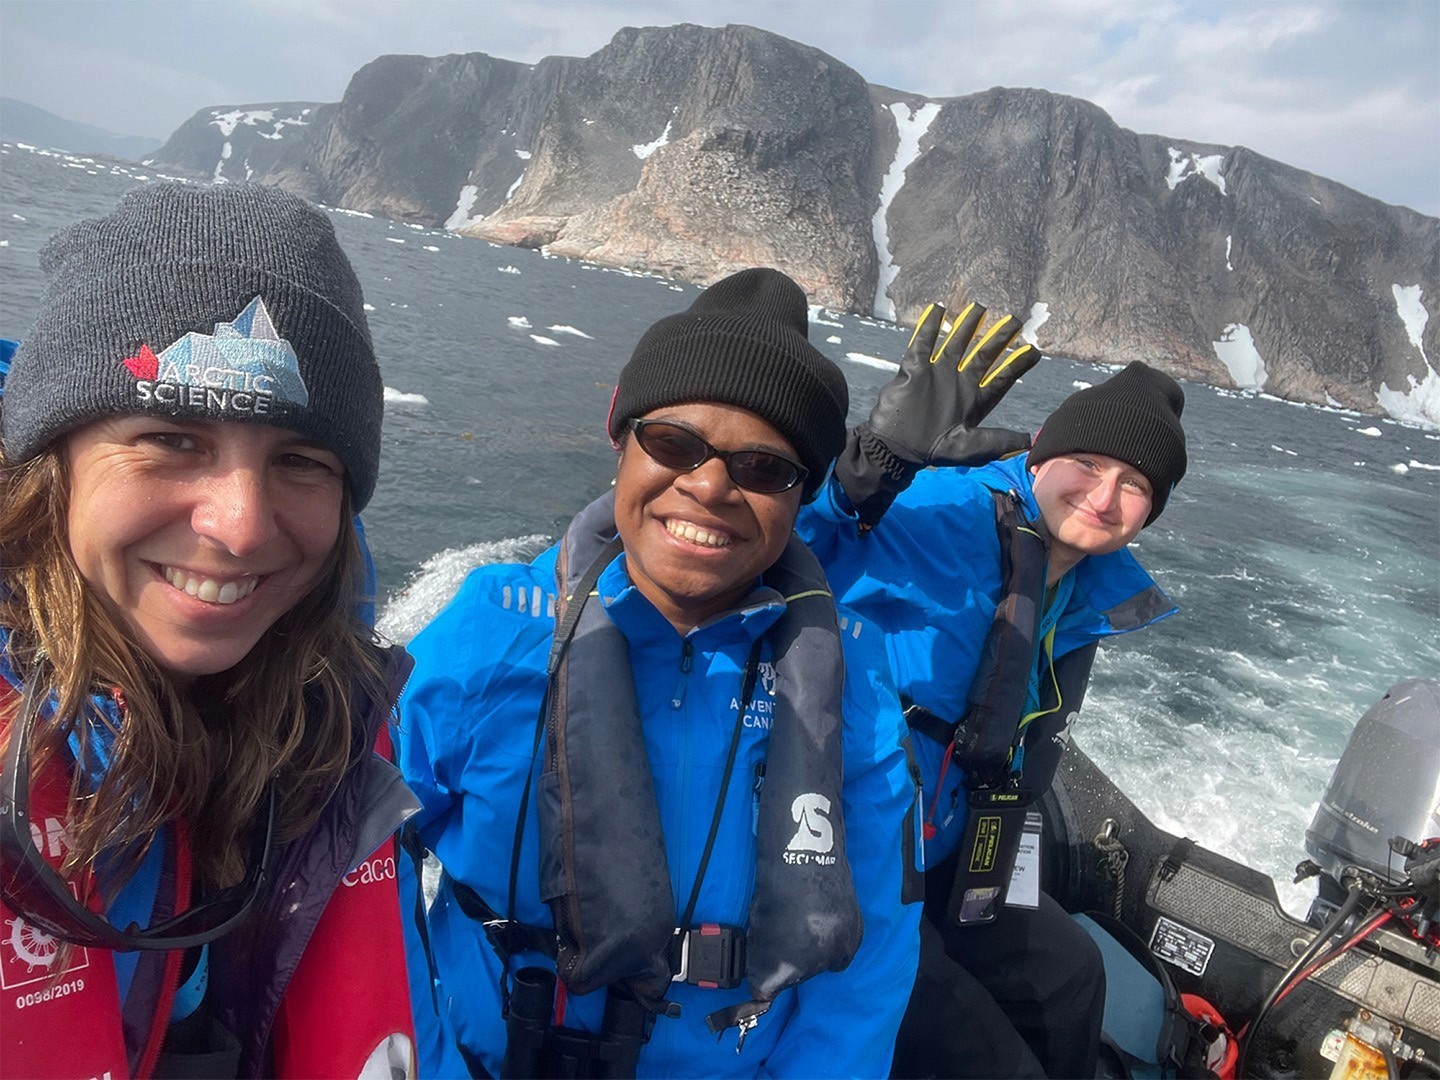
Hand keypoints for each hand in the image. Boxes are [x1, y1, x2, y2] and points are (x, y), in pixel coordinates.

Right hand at [836, 301, 1040, 527]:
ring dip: (967, 326)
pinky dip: (929, 326)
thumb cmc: (934, 451)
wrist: (896, 448)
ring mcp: (938, 374)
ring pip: (956, 344)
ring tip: (980, 307)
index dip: (1018, 364)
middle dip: (999, 338)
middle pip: (984, 355)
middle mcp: (960, 383)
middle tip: (1014, 320)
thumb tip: (1030, 441)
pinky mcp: (915, 369)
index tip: (1033, 350)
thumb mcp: (971, 449)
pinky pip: (923, 343)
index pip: (1002, 378)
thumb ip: (999, 441)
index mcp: (975, 401)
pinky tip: (937, 309)